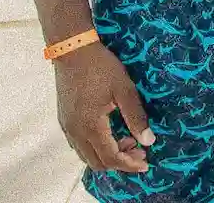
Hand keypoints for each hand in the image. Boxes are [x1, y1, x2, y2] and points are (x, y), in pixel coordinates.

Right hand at [53, 42, 154, 173]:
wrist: (72, 50)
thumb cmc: (101, 67)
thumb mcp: (124, 90)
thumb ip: (136, 117)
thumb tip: (148, 141)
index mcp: (90, 126)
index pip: (111, 158)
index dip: (130, 164)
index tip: (146, 163)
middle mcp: (75, 132)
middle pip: (97, 163)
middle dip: (120, 162)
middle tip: (140, 150)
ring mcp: (67, 126)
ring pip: (87, 155)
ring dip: (108, 155)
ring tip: (129, 140)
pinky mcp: (64, 120)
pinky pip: (80, 145)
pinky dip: (96, 147)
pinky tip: (111, 134)